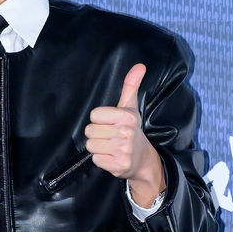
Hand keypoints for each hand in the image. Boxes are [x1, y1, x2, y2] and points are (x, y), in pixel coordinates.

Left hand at [84, 63, 163, 205]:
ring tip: (110, 147)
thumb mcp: (130, 108)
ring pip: (91, 145)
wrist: (142, 159)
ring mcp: (123, 150)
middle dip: (97, 134)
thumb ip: (130, 86)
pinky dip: (101, 159)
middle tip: (110, 136)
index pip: (94, 115)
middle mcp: (126, 132)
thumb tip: (139, 66)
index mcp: (127, 117)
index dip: (99, 120)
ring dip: (98, 147)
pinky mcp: (119, 165)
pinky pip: (96, 159)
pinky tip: (111, 157)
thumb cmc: (132, 130)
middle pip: (90, 131)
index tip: (110, 123)